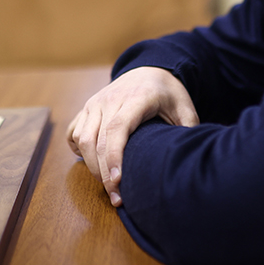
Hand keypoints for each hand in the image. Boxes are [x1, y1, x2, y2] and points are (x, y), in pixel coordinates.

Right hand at [67, 66, 198, 206]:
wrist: (150, 68)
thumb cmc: (168, 92)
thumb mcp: (185, 108)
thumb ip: (188, 130)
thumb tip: (190, 157)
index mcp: (137, 98)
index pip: (117, 129)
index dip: (114, 157)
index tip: (118, 182)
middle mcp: (111, 99)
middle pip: (97, 140)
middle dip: (103, 173)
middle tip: (117, 196)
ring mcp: (96, 102)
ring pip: (83, 139)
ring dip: (90, 166)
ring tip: (107, 184)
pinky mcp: (87, 107)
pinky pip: (74, 132)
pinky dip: (78, 151)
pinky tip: (92, 162)